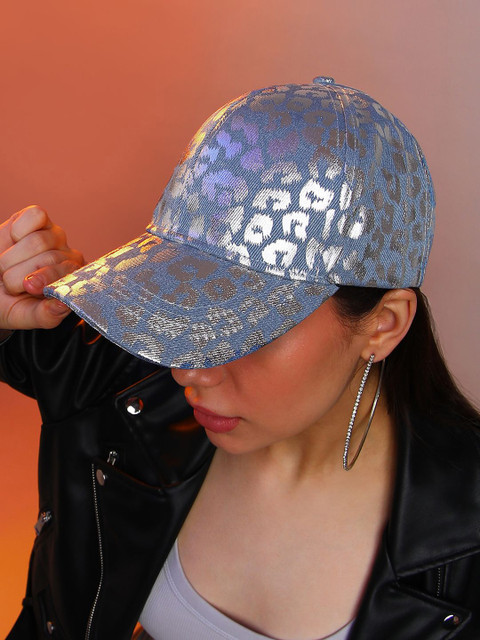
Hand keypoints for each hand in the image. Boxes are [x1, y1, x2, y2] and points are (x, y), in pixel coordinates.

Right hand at [0, 205, 84, 328]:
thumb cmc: (7, 301)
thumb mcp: (22, 315)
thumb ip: (45, 316)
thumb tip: (64, 304)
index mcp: (72, 282)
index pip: (68, 274)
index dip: (45, 278)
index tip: (28, 287)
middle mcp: (68, 257)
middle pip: (49, 258)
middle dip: (20, 273)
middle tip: (9, 282)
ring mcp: (54, 236)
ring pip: (38, 240)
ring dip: (13, 256)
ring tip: (7, 266)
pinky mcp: (39, 218)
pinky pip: (35, 216)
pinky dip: (18, 229)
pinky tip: (13, 240)